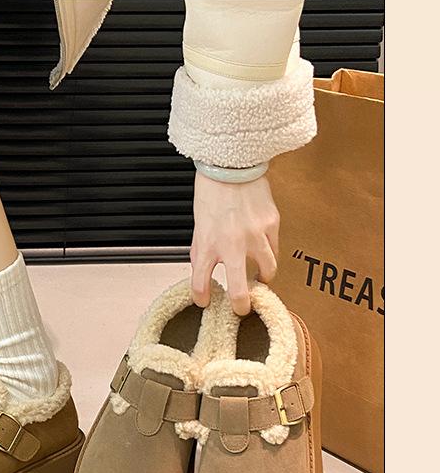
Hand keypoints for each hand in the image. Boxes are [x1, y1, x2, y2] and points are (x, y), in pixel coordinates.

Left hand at [190, 171, 279, 315]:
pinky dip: (269, 252)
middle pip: (240, 289)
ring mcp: (255, 235)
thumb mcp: (198, 226)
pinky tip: (263, 249)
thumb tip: (203, 272)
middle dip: (241, 305)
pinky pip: (274, 247)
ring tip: (259, 278)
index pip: (201, 283)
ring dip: (263, 278)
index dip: (202, 298)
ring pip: (267, 270)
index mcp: (207, 244)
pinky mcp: (272, 224)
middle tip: (242, 308)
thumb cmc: (212, 192)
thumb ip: (201, 251)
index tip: (204, 302)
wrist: (231, 164)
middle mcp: (232, 244)